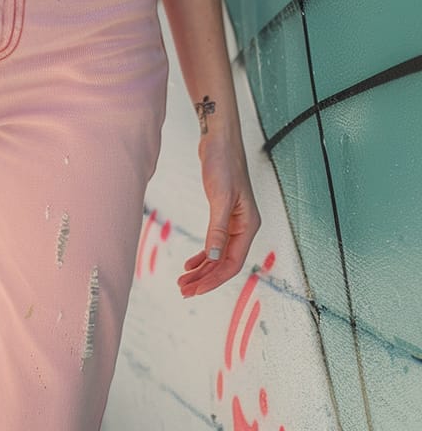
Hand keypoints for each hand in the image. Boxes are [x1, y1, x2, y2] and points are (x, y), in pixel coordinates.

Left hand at [178, 136, 260, 296]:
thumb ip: (217, 228)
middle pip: (224, 262)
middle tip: (184, 291)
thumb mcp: (220, 196)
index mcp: (248, 225)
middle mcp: (243, 227)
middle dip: (205, 278)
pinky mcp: (223, 214)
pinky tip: (190, 263)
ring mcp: (234, 221)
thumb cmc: (223, 163)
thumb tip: (212, 257)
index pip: (232, 263)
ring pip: (218, 254)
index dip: (214, 279)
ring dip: (202, 269)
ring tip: (183, 281)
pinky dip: (203, 255)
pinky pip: (214, 242)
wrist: (219, 140)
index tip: (195, 290)